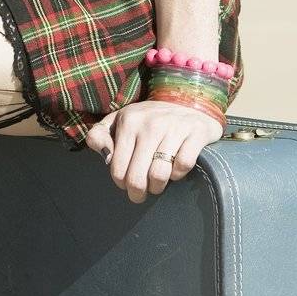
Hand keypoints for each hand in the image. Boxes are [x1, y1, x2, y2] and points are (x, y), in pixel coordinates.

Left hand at [83, 100, 223, 203]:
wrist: (188, 101)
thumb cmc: (148, 119)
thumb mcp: (120, 120)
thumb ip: (99, 135)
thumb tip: (104, 156)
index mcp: (129, 121)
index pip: (118, 169)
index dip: (121, 183)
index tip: (126, 184)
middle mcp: (151, 123)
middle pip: (137, 177)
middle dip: (137, 193)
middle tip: (140, 195)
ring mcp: (175, 127)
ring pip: (159, 174)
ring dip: (157, 186)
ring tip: (156, 185)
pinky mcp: (197, 132)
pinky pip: (183, 165)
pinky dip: (179, 174)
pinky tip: (175, 170)